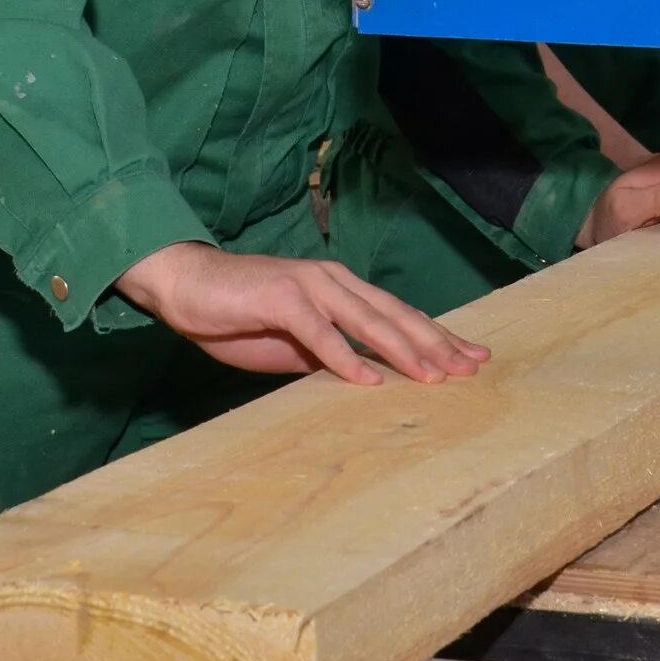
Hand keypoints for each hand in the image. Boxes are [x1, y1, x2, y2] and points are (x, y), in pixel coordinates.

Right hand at [114, 241, 488, 386]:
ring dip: (403, 350)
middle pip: (396, 316)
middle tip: (472, 367)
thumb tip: (367, 378)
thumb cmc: (239, 315)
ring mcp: (310, 286)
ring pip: (368, 320)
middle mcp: (334, 282)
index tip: (471, 359)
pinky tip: (368, 378)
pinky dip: (345, 356)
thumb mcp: (294, 344)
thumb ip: (330, 354)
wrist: (186, 285)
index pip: (398, 316)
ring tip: (433, 376)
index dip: (436, 336)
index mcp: (342, 290)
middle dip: (436, 343)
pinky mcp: (282, 298)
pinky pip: (321, 332)